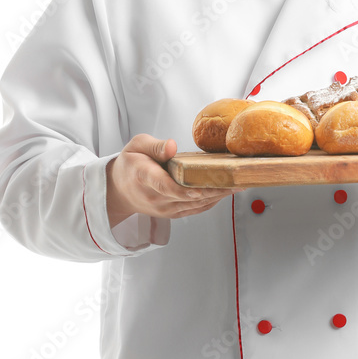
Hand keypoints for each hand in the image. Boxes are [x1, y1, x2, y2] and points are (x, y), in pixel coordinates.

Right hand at [106, 134, 242, 227]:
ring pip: (195, 205)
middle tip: (236, 182)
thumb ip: (154, 146)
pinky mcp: (172, 213)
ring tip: (238, 186)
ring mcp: (164, 208)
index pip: (165, 187)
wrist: (119, 190)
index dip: (183, 190)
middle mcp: (156, 197)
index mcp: (145, 177)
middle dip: (213, 190)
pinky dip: (211, 202)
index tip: (198, 189)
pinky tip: (225, 193)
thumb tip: (172, 146)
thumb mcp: (136, 145)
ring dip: (217, 197)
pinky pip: (195, 210)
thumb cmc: (130, 164)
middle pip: (187, 197)